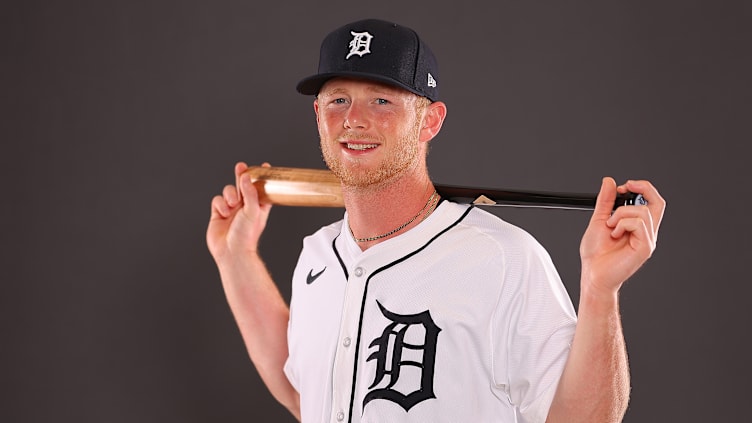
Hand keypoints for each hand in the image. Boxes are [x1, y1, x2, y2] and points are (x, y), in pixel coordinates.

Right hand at [207, 162, 272, 263]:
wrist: (232, 252)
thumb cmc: (246, 236)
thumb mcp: (253, 211)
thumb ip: (250, 193)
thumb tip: (246, 177)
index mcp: (258, 207)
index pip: (261, 188)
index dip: (261, 178)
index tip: (263, 167)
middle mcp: (244, 207)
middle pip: (243, 186)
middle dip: (241, 175)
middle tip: (241, 166)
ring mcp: (231, 210)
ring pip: (228, 191)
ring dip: (229, 195)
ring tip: (233, 204)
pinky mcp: (218, 214)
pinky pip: (217, 200)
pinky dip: (220, 204)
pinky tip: (224, 213)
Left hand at [579, 177, 665, 296]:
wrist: (593, 273)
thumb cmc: (596, 254)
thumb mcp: (599, 220)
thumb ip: (605, 201)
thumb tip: (609, 182)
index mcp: (638, 226)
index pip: (651, 202)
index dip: (642, 188)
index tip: (624, 186)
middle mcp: (646, 232)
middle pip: (658, 203)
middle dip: (643, 189)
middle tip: (624, 188)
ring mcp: (647, 240)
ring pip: (642, 212)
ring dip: (620, 214)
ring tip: (610, 226)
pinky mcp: (645, 247)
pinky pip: (639, 224)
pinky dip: (622, 224)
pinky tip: (614, 234)